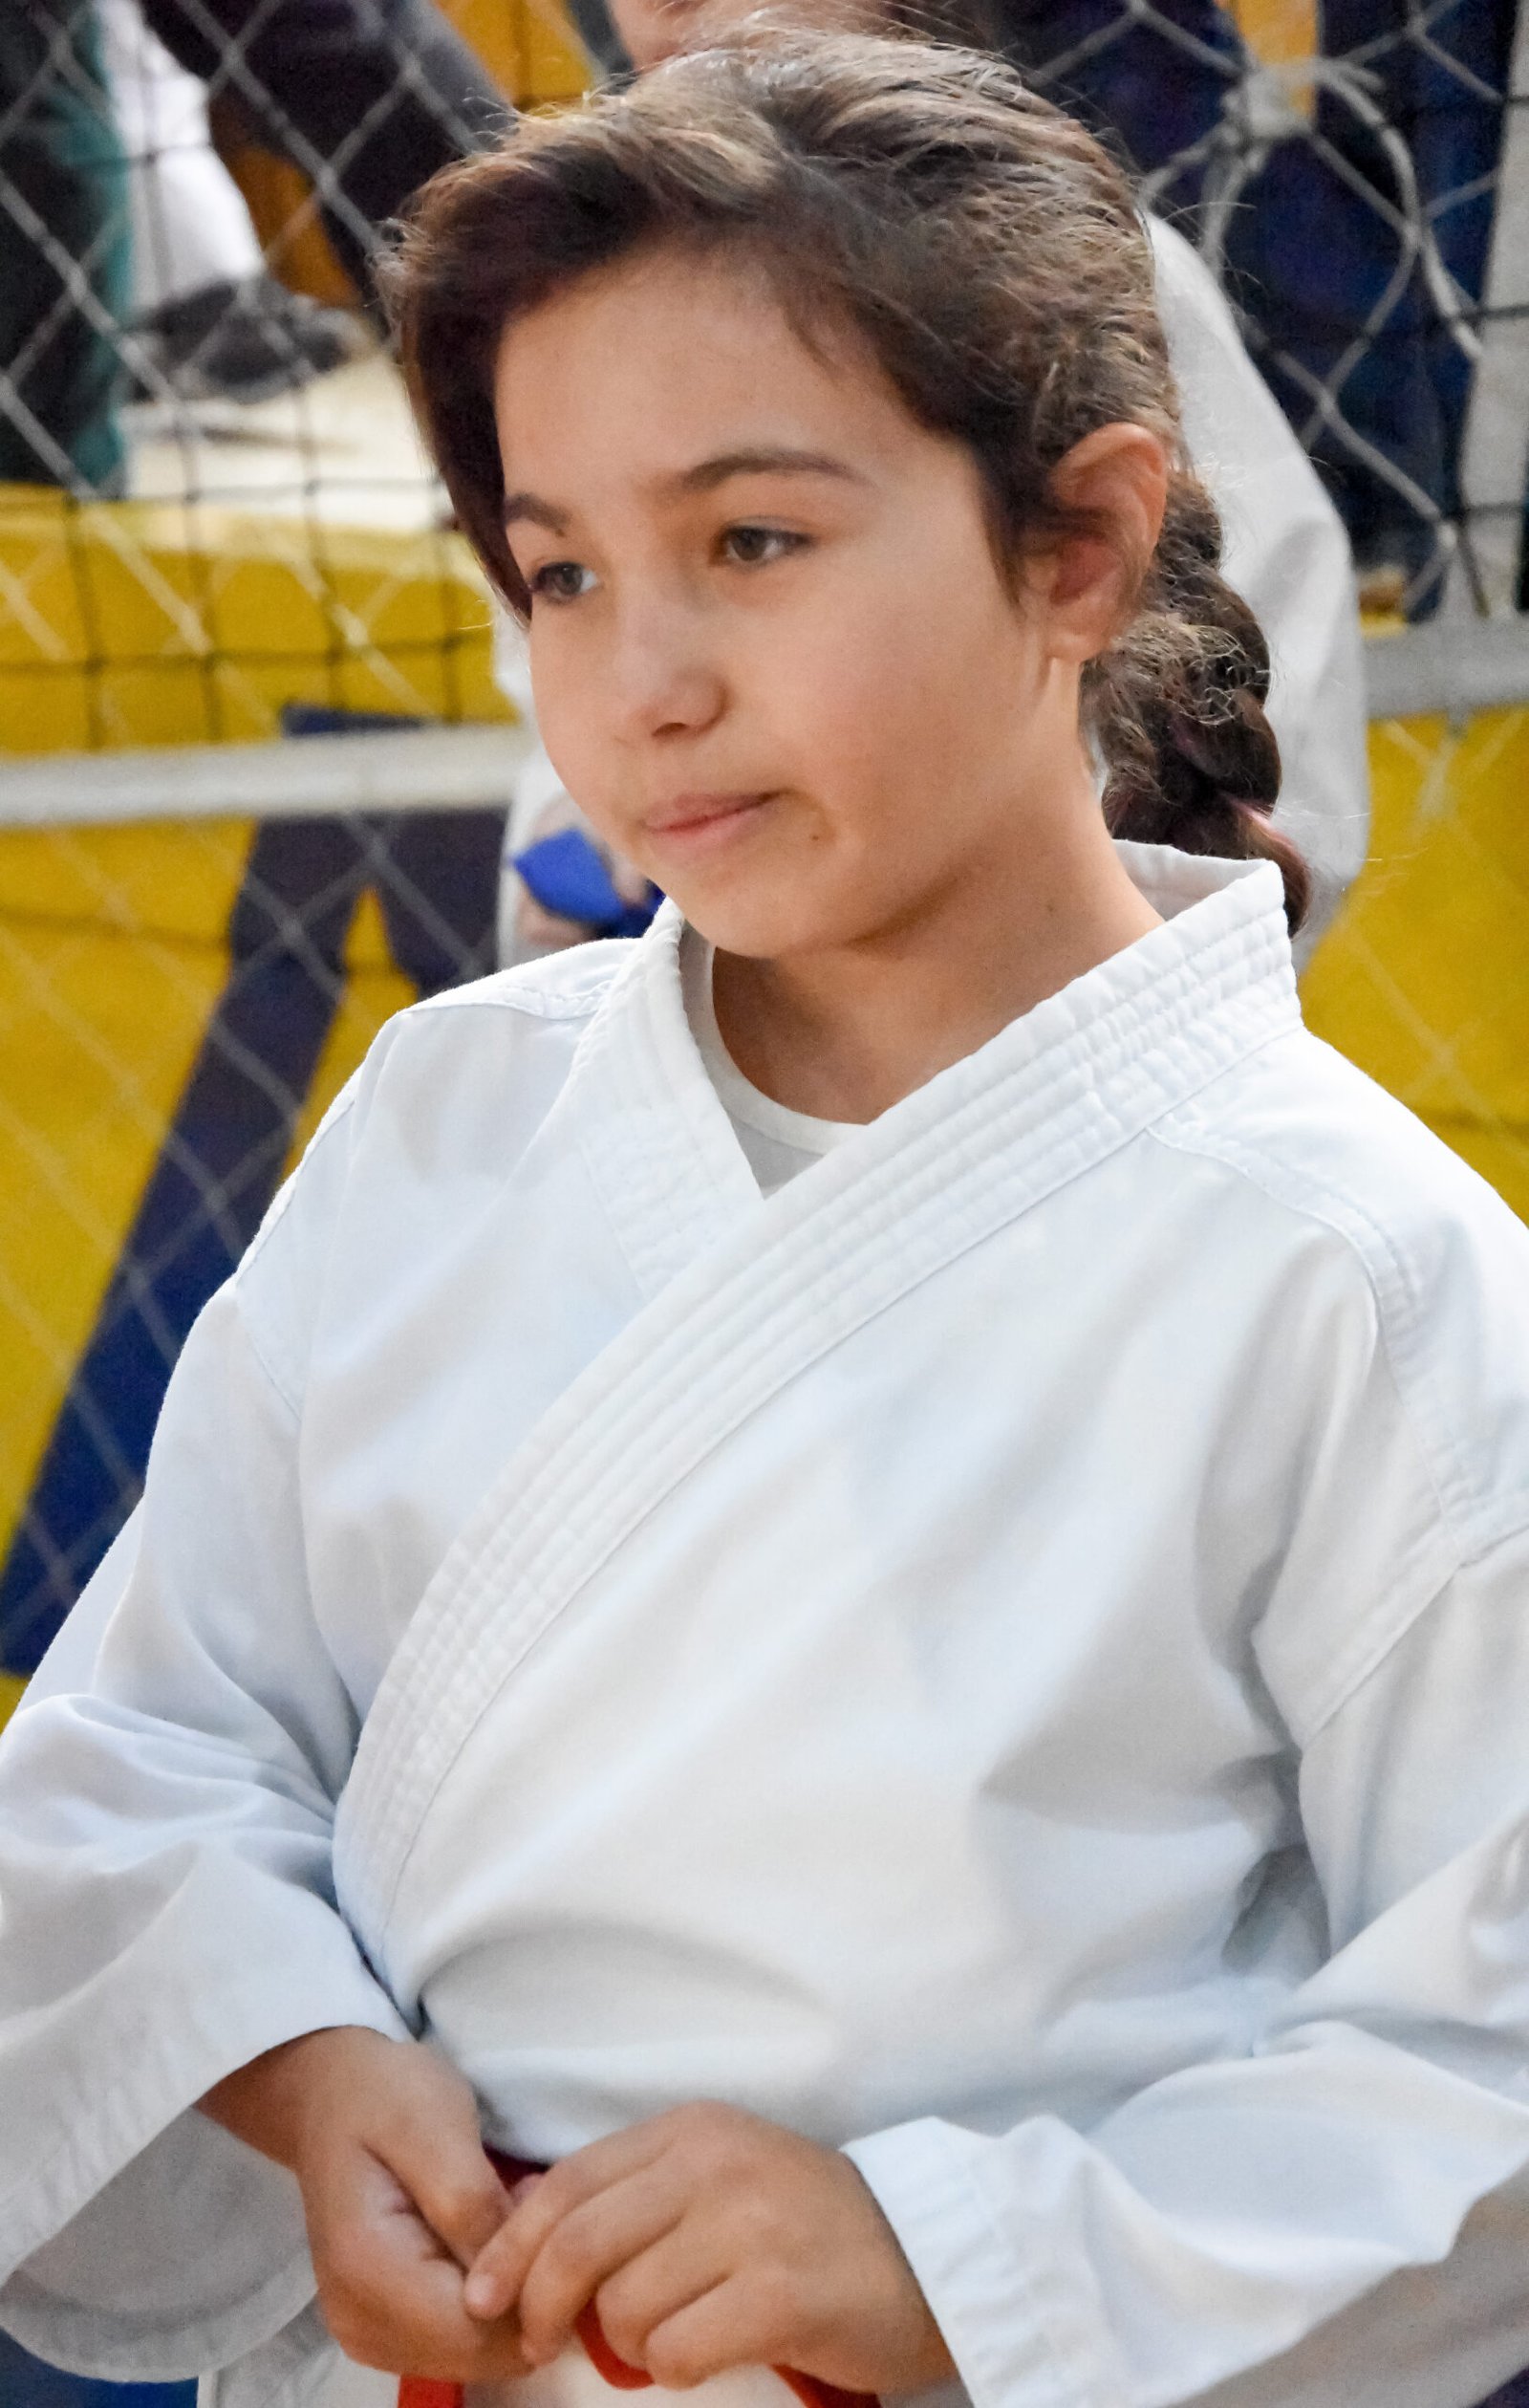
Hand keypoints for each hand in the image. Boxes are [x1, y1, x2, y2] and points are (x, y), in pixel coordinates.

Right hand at [200, 2027, 527, 2381]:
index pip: (478, 2333)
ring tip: (504, 2210)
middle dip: (524, 2288)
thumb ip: (473, 2208)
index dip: (533, 2286)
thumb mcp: (437, 2126)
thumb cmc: (386, 2096)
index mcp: (367, 2273)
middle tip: (523, 2200)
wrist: (330, 2094)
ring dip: (511, 2291)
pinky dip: (491, 2296)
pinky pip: (462, 2340)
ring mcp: (368, 2335)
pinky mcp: (383, 2332)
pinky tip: (485, 2235)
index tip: (542, 2210)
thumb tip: (517, 2288)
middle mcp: (360, 2324)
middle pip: (480, 2353)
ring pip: (479, 2353)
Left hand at [462, 2102, 954, 2395]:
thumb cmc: (805, 2226)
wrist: (924, 2254)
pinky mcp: (781, 2293)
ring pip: (624, 2306)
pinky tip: (709, 2351)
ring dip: (630, 2344)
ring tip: (674, 2336)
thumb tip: (527, 2228)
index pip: (569, 2181)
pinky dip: (676, 2369)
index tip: (482, 2294)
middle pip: (580, 2243)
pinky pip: (676, 2352)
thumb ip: (638, 2192)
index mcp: (693, 2129)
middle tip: (541, 2341)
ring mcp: (751, 2225)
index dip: (512, 2244)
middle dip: (542, 2304)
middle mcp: (717, 2164)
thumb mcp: (720, 2177)